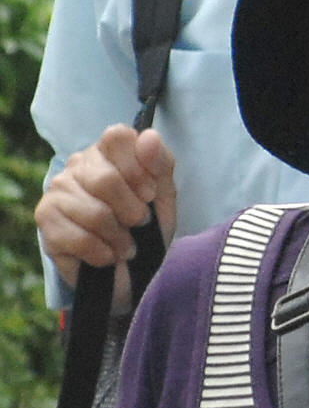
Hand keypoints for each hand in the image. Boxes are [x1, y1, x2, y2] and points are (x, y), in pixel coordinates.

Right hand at [36, 126, 177, 292]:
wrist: (131, 270)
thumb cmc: (147, 227)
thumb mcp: (164, 196)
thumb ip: (161, 164)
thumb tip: (149, 137)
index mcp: (108, 152)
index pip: (117, 136)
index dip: (139, 168)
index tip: (150, 193)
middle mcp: (78, 165)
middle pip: (106, 179)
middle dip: (132, 210)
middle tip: (140, 223)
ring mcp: (57, 190)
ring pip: (94, 213)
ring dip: (120, 237)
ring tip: (126, 244)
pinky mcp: (45, 219)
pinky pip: (80, 238)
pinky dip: (103, 253)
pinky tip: (107, 255)